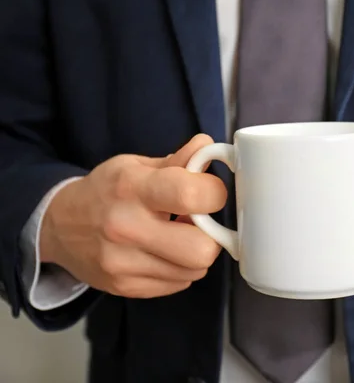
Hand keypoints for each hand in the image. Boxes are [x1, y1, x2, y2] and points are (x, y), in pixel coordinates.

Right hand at [39, 134, 226, 297]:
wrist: (58, 228)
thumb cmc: (104, 192)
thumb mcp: (134, 167)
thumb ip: (177, 161)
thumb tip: (208, 147)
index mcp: (132, 189)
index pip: (193, 195)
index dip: (214, 193)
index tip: (209, 192)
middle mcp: (126, 228)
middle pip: (202, 249)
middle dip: (211, 235)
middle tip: (197, 223)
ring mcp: (123, 263)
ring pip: (195, 270)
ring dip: (196, 253)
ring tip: (177, 237)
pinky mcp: (125, 287)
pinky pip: (179, 284)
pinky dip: (180, 268)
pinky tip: (163, 253)